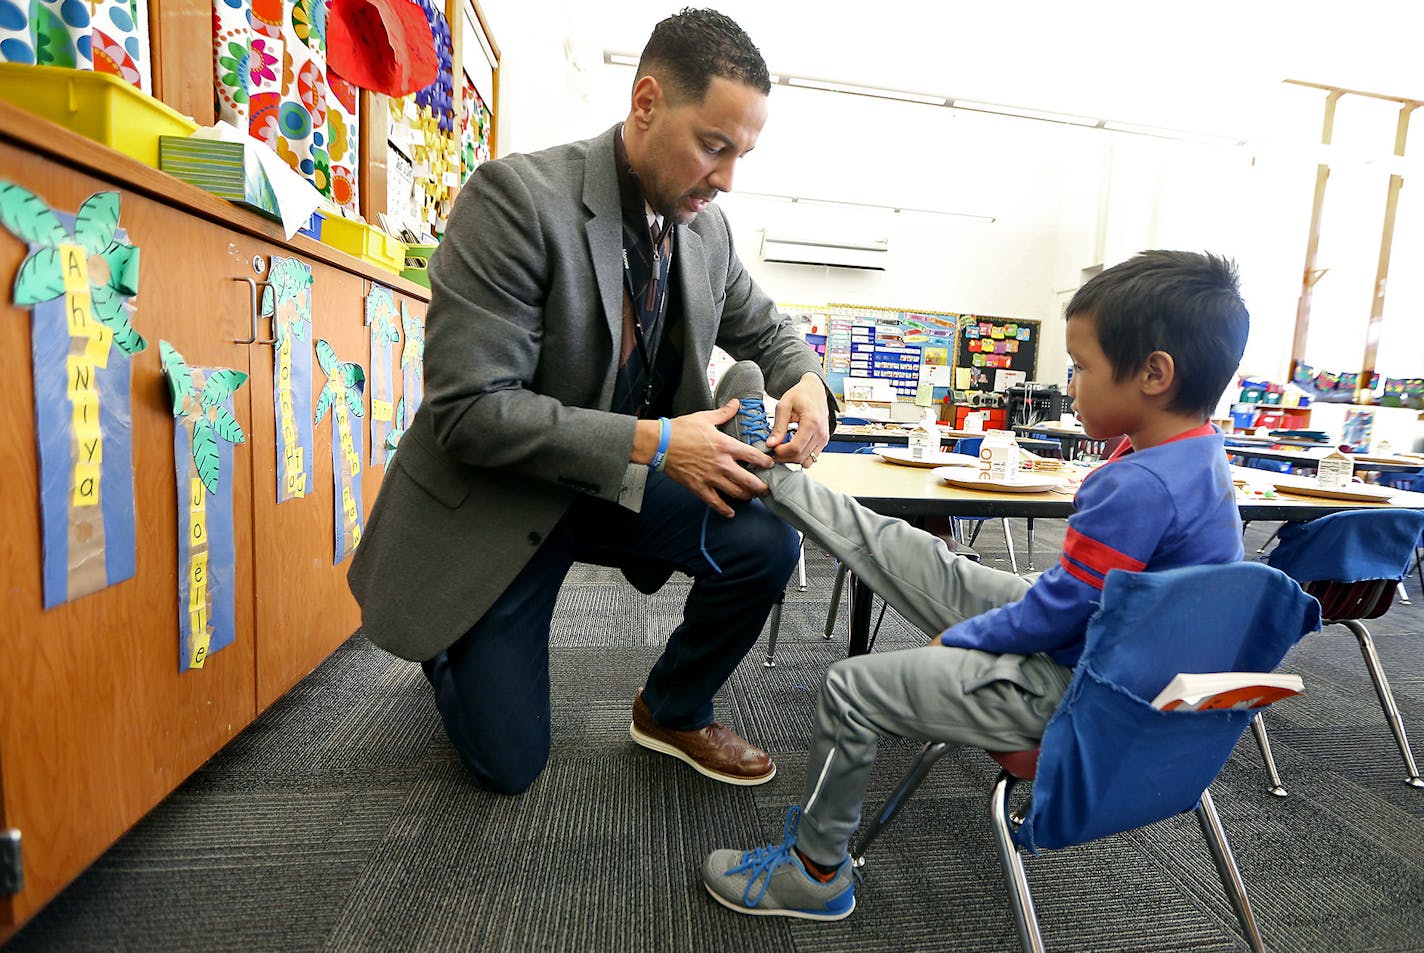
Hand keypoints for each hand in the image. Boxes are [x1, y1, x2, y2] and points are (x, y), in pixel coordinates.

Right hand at [660, 404, 774, 516]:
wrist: (660, 443)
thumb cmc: (681, 430)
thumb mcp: (705, 418)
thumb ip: (724, 413)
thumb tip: (735, 404)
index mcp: (725, 445)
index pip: (753, 455)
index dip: (765, 462)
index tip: (770, 464)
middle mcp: (721, 463)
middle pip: (749, 480)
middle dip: (761, 486)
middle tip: (765, 488)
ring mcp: (710, 477)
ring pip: (735, 492)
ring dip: (746, 496)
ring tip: (751, 496)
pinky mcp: (699, 487)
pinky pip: (715, 502)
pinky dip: (725, 509)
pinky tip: (731, 512)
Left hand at [767, 372, 831, 467]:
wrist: (815, 390)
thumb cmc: (800, 394)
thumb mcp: (784, 406)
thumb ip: (778, 427)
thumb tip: (771, 444)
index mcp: (811, 422)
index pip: (795, 448)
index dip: (781, 452)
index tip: (772, 448)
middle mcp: (821, 432)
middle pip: (801, 457)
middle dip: (784, 457)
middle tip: (774, 449)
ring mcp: (824, 438)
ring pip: (807, 461)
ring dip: (792, 459)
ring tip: (783, 449)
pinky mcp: (823, 441)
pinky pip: (812, 458)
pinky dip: (801, 456)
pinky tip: (792, 447)